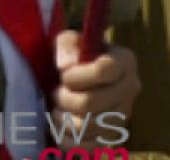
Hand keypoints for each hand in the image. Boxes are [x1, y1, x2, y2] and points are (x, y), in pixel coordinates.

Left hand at [52, 30, 139, 149]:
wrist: (84, 74)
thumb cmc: (76, 54)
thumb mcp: (69, 40)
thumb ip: (66, 46)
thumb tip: (65, 66)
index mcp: (124, 61)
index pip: (103, 71)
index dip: (76, 74)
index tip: (63, 74)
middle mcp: (130, 89)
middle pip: (90, 103)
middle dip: (64, 98)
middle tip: (56, 92)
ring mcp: (124, 114)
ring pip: (87, 126)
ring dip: (63, 118)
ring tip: (57, 109)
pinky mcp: (114, 134)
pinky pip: (91, 146)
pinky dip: (69, 140)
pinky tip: (60, 128)